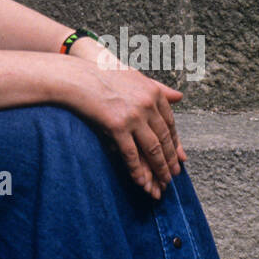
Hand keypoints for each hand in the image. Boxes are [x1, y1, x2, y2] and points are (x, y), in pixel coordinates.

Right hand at [65, 50, 186, 199]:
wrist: (78, 77)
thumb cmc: (103, 76)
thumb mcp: (135, 77)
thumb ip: (158, 87)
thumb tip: (180, 97)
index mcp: (154, 92)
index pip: (170, 123)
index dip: (175, 143)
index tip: (178, 157)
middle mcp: (148, 104)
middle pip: (164, 138)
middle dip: (170, 160)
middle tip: (174, 174)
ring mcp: (133, 116)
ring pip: (152, 149)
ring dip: (159, 169)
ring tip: (163, 182)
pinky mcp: (117, 126)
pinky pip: (131, 154)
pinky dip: (137, 170)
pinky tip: (141, 181)